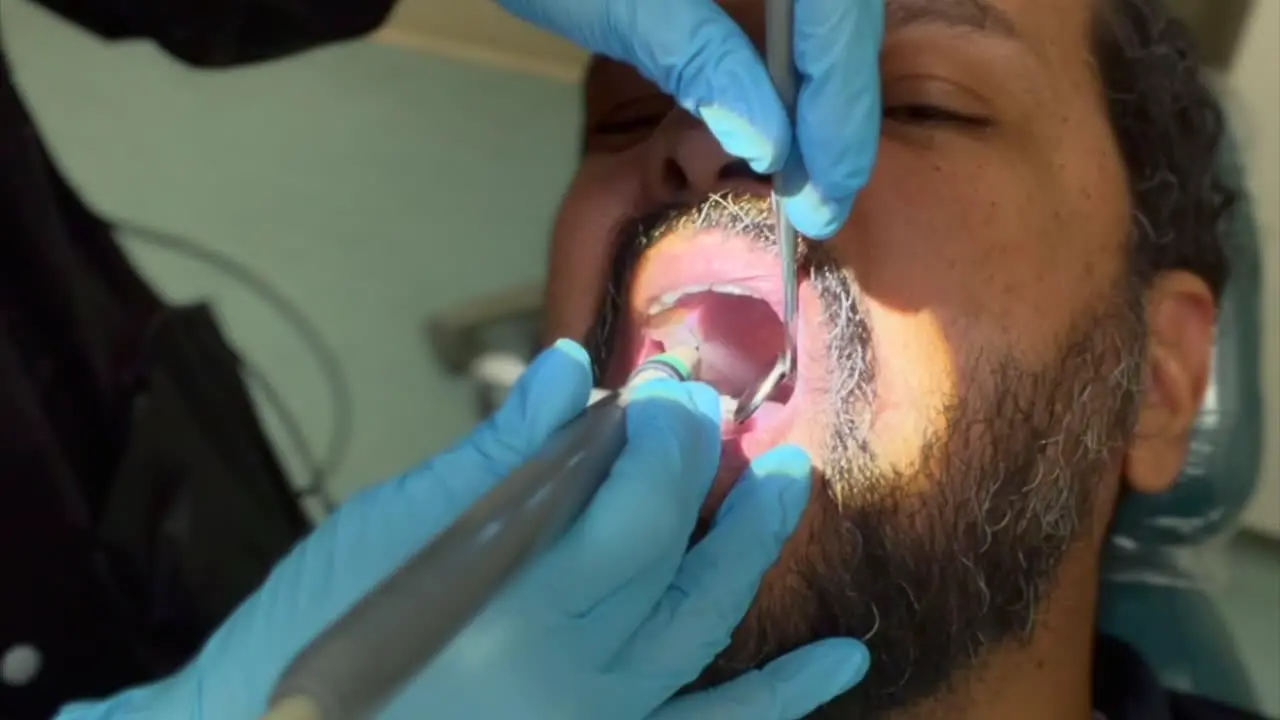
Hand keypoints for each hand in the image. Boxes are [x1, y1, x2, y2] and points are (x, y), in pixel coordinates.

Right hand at [57, 340, 867, 718]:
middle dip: (697, 466)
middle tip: (706, 410)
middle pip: (672, 551)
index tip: (661, 384)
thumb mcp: (391, 532)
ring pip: (703, 626)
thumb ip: (496, 458)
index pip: (631, 498)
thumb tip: (567, 369)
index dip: (660, 431)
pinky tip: (843, 662)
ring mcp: (595, 719)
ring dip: (752, 548)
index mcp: (514, 599)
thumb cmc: (315, 632)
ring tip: (790, 479)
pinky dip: (779, 700)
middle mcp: (570, 667)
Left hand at [498, 0, 882, 239]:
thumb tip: (769, 142)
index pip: (838, 8)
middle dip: (840, 108)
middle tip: (822, 200)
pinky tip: (781, 122)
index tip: (825, 186)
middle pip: (850, 13)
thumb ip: (694, 55)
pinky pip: (797, 13)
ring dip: (825, 94)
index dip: (842, 101)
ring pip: (832, 15)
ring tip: (807, 176)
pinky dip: (796, 68)